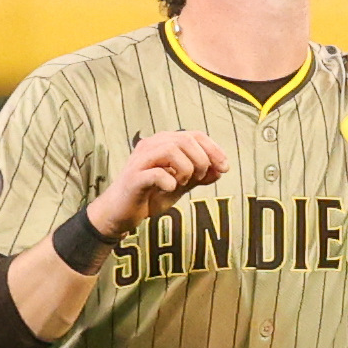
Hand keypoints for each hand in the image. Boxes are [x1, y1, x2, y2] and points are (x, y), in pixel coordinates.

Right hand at [91, 132, 228, 237]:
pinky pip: (156, 173)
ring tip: (182, 184)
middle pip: (185, 139)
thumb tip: (222, 169)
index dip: (214, 149)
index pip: (195, 135)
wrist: (122, 213)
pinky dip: (169, 182)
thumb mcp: (181, 184)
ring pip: (171, 150)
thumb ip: (199, 175)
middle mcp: (151, 145)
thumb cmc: (151, 195)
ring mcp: (140, 160)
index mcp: (164, 143)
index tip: (225, 167)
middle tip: (199, 179)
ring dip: (186, 169)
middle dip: (201, 160)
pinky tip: (170, 189)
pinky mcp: (133, 177)